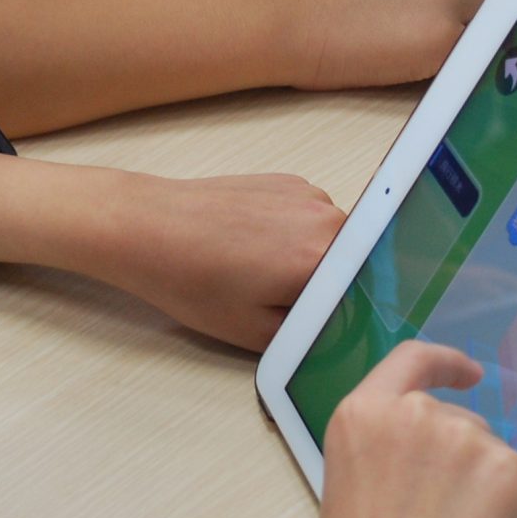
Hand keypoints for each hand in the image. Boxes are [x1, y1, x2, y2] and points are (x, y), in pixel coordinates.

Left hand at [86, 171, 346, 351]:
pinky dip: (293, 237)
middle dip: (328, 288)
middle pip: (354, 265)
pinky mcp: (289, 182)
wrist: (147, 227)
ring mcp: (308, 194)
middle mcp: (325, 218)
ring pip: (332, 242)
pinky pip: (310, 219)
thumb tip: (339, 334)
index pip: (368, 294)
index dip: (350, 315)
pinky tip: (252, 247)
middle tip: (280, 301)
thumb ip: (311, 335)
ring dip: (310, 261)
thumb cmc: (189, 278)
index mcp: (322, 259)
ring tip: (258, 271)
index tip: (326, 323)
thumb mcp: (254, 332)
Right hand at [313, 343, 516, 517]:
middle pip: (460, 421)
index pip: (412, 361)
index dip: (446, 364)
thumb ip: (389, 452)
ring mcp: (467, 437)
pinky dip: (516, 513)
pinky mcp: (512, 470)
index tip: (470, 374)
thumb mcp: (352, 485)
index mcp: (364, 414)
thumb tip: (437, 461)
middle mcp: (416, 412)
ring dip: (487, 489)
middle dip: (463, 463)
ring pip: (495, 456)